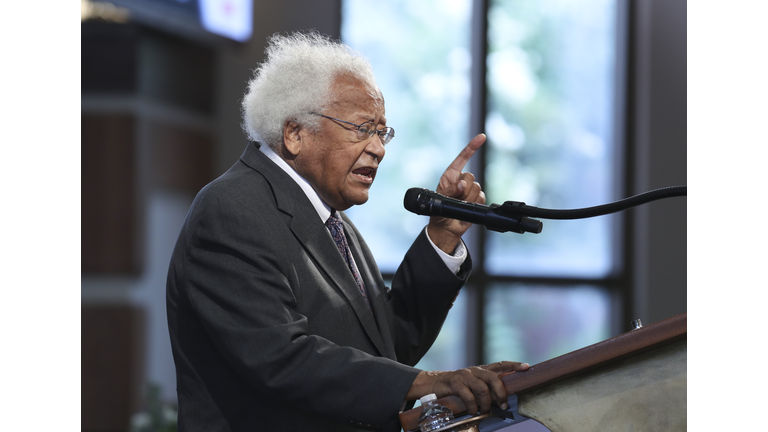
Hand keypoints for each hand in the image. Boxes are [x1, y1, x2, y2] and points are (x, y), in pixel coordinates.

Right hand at [406, 361, 529, 414]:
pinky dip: (473, 406)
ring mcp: (464, 375)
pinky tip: (472, 411)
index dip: (514, 365)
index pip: (500, 364)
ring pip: (483, 389)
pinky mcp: (455, 383)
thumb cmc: (455, 388)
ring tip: (484, 411)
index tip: (527, 367)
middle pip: (494, 378)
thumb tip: (501, 400)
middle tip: (502, 405)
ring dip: (486, 404)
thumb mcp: (471, 385)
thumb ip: (485, 388)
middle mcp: (474, 370)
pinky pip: (469, 396)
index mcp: (481, 370)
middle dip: (501, 393)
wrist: (432, 384)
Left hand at [427, 134, 486, 253]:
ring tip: (459, 204)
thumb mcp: (440, 200)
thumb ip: (451, 191)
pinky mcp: (477, 198)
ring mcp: (470, 189)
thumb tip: (463, 184)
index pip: (462, 158)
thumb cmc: (439, 212)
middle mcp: (461, 180)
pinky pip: (481, 197)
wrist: (447, 227)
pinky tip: (467, 207)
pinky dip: (474, 203)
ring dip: (468, 198)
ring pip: (476, 188)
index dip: (472, 147)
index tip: (481, 137)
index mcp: (451, 176)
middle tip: (456, 198)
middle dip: (464, 188)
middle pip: (471, 176)